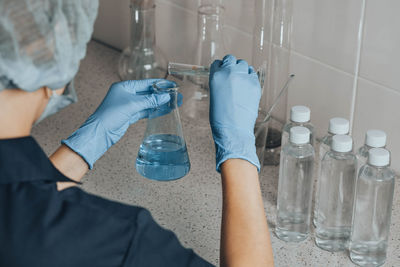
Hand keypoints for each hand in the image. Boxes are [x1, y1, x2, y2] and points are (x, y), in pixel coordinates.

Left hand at [62, 79, 176, 168]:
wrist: (100, 132)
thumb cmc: (109, 115)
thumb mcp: (132, 105)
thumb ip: (150, 100)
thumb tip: (165, 96)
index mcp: (125, 86)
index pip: (147, 83)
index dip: (161, 84)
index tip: (172, 85)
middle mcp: (127, 94)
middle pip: (149, 93)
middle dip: (163, 94)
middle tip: (176, 95)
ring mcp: (129, 105)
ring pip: (149, 103)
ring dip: (161, 103)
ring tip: (174, 103)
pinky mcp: (130, 115)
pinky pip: (146, 111)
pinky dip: (155, 111)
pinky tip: (165, 110)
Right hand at [209, 55, 260, 171]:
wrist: (233, 129)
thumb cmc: (220, 117)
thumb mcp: (214, 94)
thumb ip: (220, 82)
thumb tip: (226, 77)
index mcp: (216, 76)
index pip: (218, 63)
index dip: (221, 68)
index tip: (223, 72)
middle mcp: (230, 73)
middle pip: (231, 59)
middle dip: (231, 66)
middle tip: (232, 75)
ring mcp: (244, 78)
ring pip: (244, 64)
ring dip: (242, 70)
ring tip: (240, 81)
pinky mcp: (255, 84)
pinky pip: (253, 74)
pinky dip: (250, 78)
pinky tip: (247, 87)